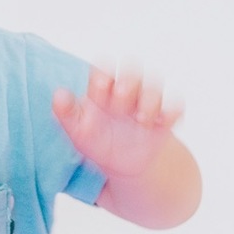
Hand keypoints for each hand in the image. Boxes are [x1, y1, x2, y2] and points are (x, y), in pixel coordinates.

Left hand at [52, 68, 182, 181]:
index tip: (98, 89)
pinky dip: (172, 112)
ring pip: (154, 87)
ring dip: (149, 100)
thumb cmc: (96, 140)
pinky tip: (161, 124)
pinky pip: (175, 107)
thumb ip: (66, 113)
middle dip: (127, 82)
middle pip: (132, 70)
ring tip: (140, 118)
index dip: (102, 75)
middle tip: (119, 101)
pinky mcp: (164, 118)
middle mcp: (126, 90)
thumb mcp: (77, 131)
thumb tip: (58, 94)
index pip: (103, 69)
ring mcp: (147, 103)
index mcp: (103, 89)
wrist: (121, 164)